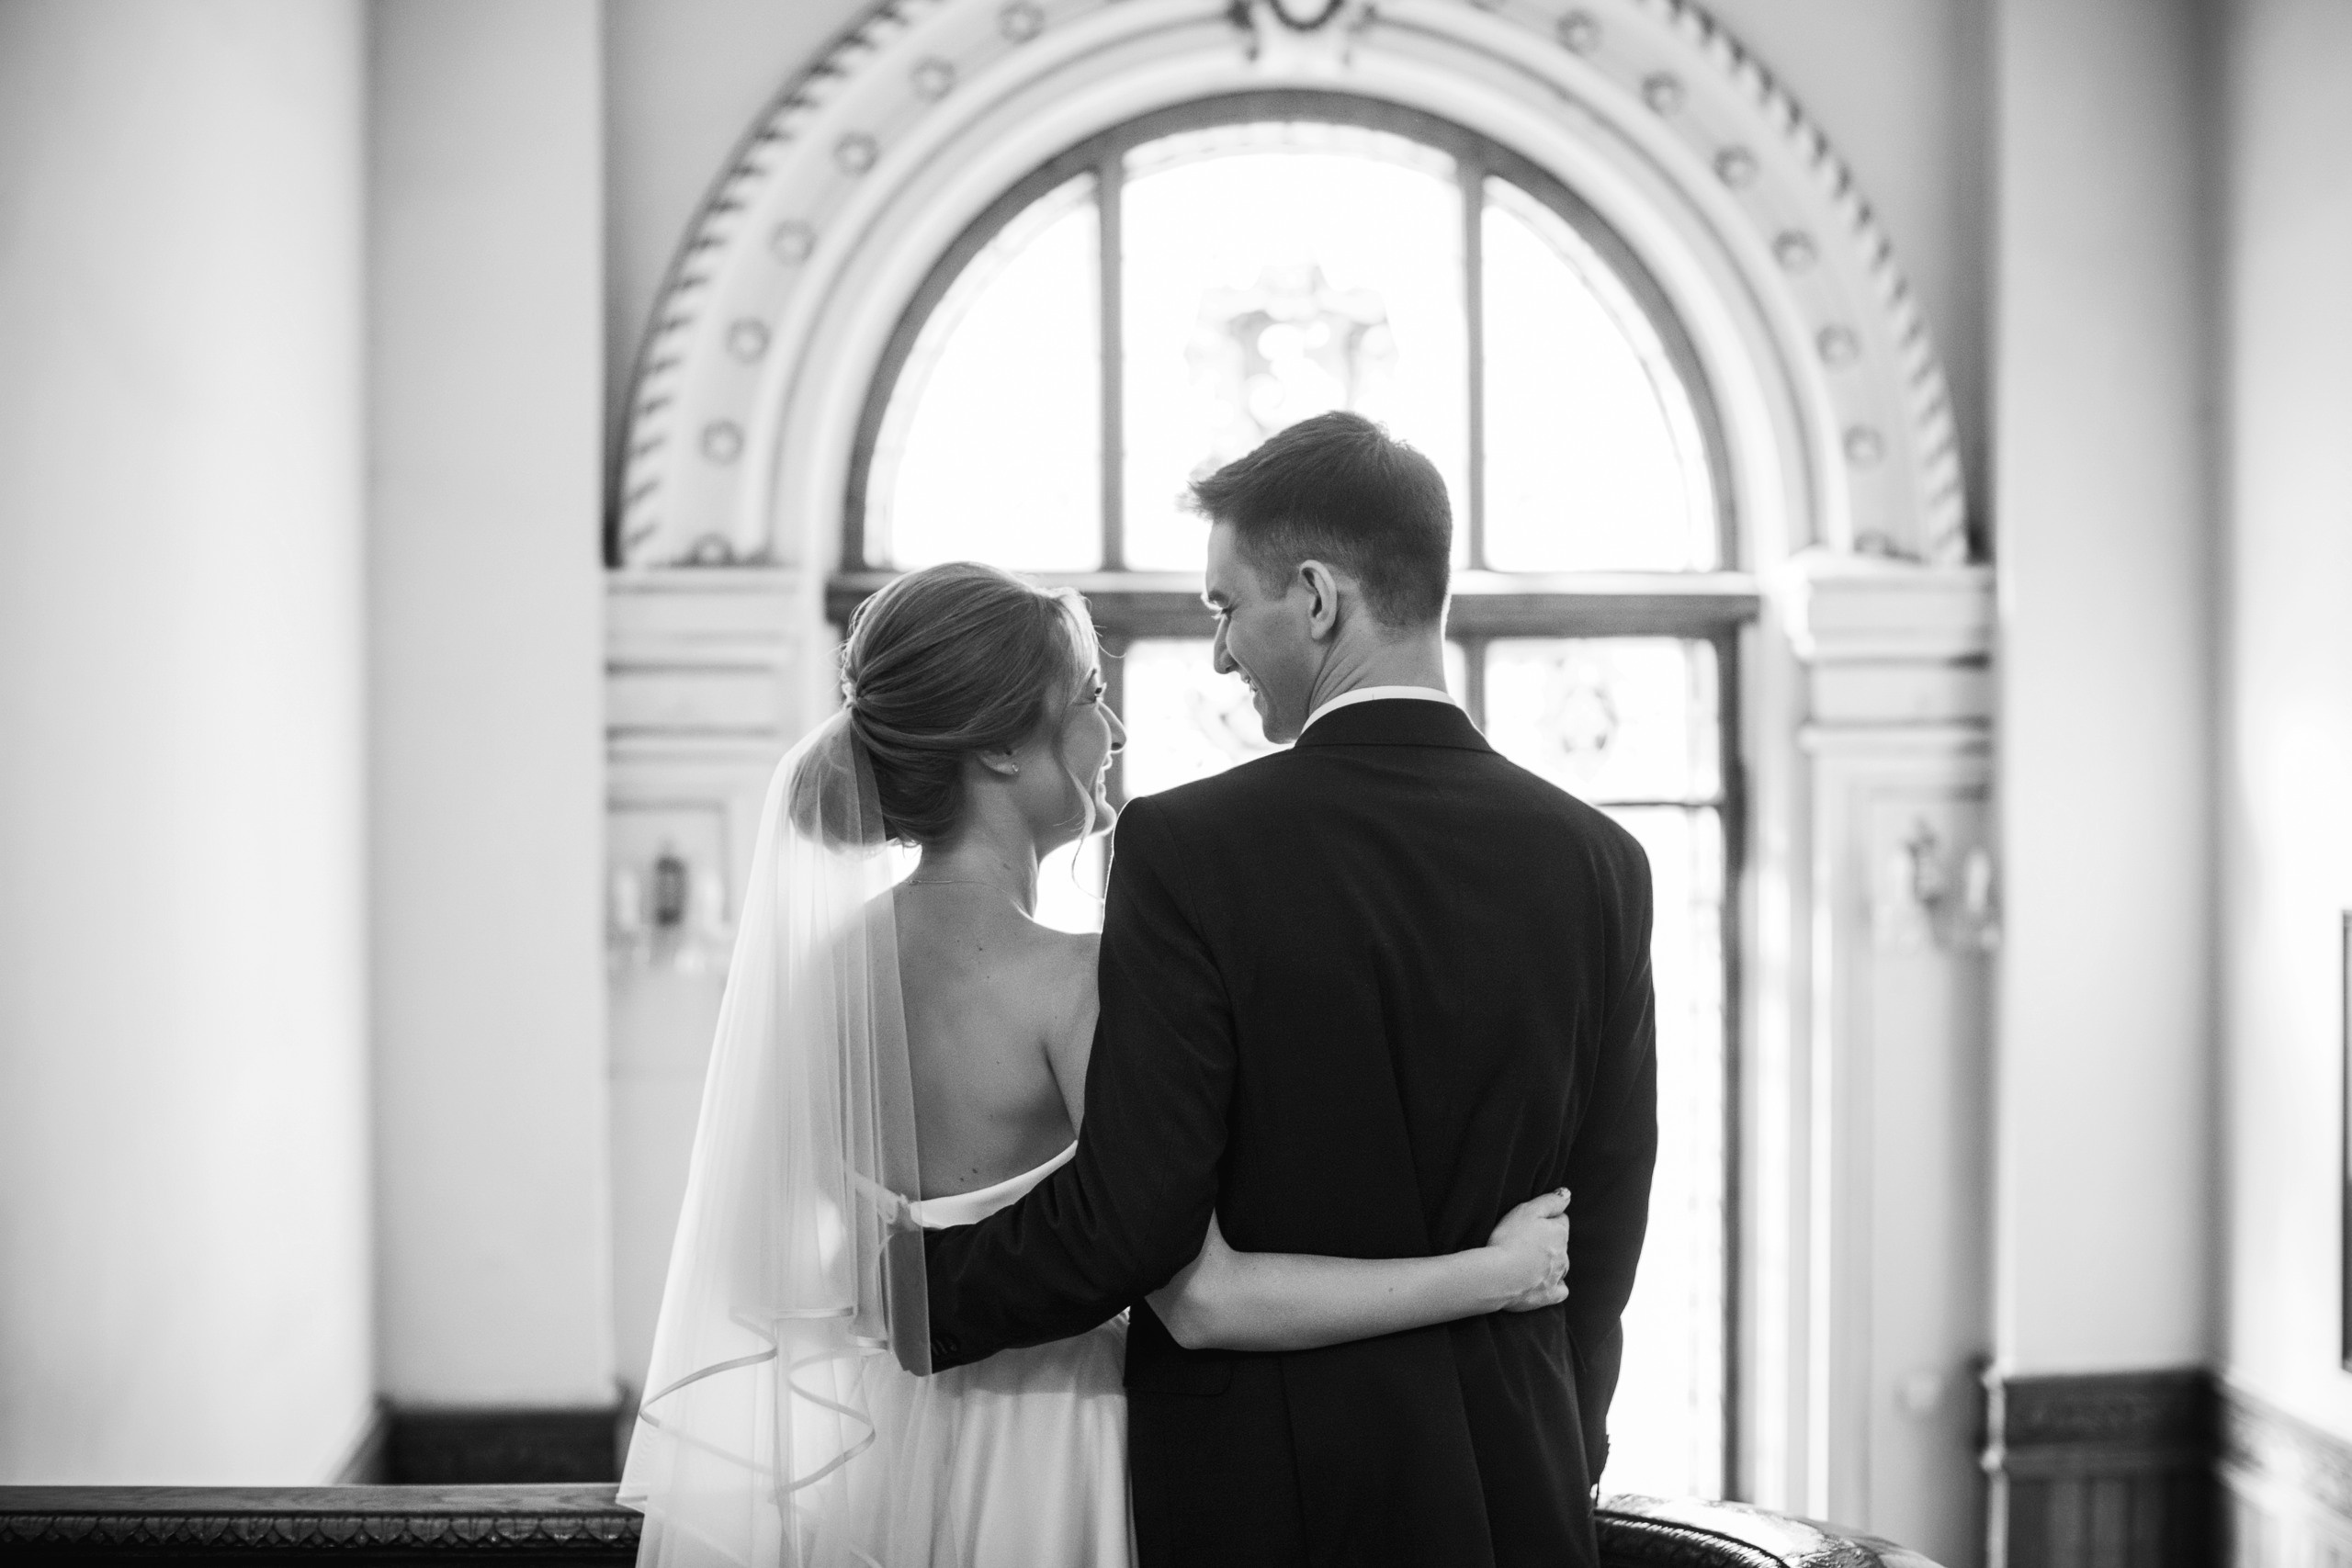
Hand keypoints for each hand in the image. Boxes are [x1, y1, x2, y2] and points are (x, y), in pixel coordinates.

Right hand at [1486, 1188, 1570, 1310]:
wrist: (1498, 1276)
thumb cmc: (1509, 1239)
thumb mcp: (1527, 1210)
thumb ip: (1550, 1201)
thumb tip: (1567, 1194)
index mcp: (1559, 1233)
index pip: (1561, 1220)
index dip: (1547, 1219)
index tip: (1531, 1222)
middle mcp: (1563, 1255)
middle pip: (1561, 1244)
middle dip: (1549, 1241)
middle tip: (1526, 1241)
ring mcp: (1557, 1277)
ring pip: (1561, 1266)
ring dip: (1550, 1263)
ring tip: (1530, 1261)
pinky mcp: (1549, 1295)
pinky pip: (1560, 1290)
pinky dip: (1555, 1286)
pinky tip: (1543, 1282)